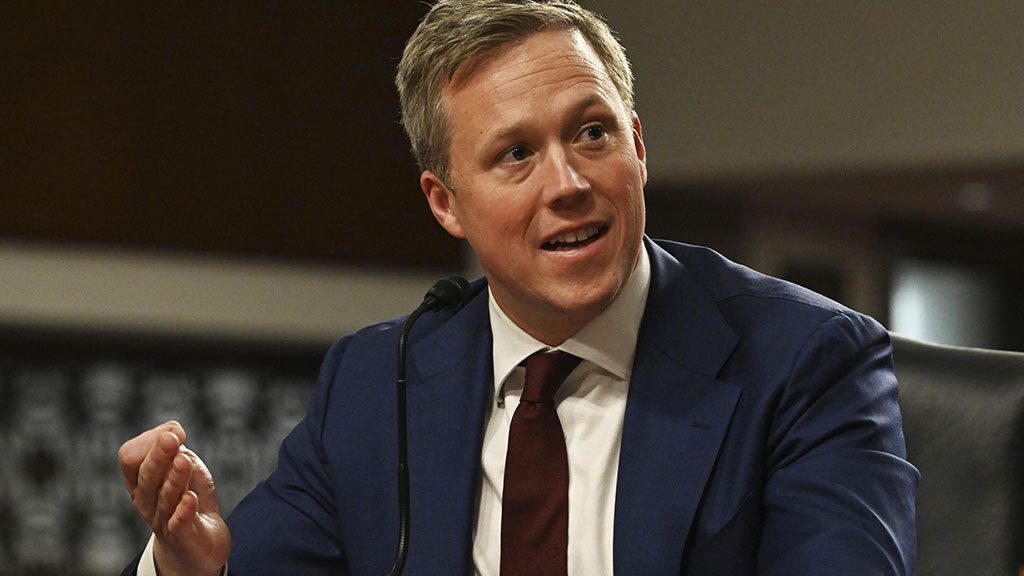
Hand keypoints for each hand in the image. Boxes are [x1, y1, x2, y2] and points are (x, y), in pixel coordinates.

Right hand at [119, 421, 230, 575]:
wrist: (201, 540)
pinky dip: (183, 510)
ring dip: (174, 478)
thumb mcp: (181, 466)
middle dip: (158, 456)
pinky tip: (189, 498)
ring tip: (184, 461)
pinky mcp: (181, 534)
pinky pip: (178, 522)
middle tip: (172, 438)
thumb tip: (174, 429)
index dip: (150, 440)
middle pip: (146, 475)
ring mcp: (162, 518)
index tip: (177, 432)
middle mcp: (145, 499)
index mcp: (139, 480)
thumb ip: (175, 447)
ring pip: (165, 496)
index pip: (130, 456)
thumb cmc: (187, 495)